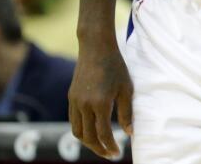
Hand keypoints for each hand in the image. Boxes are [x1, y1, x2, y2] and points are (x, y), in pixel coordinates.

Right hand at [68, 43, 133, 159]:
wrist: (96, 48)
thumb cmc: (116, 67)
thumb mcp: (126, 89)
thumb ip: (127, 112)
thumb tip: (129, 133)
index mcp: (100, 103)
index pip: (103, 134)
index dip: (110, 146)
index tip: (117, 154)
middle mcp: (84, 105)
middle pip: (88, 137)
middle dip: (99, 149)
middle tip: (110, 155)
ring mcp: (75, 102)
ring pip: (77, 132)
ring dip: (88, 142)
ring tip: (100, 146)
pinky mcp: (71, 98)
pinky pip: (73, 121)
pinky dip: (81, 131)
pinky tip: (91, 131)